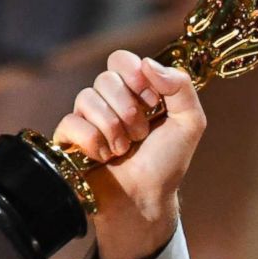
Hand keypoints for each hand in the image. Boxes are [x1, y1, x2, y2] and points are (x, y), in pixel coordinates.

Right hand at [52, 50, 207, 258]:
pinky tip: (104, 157)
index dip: (135, 77)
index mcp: (136, 91)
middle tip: (140, 134)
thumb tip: (148, 63)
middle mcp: (109, 100)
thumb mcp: (189, 123)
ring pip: (86, 98)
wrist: (144, 198)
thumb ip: (181, 87)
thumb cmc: (166, 163)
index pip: (122, 59)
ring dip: (114, 129)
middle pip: (104, 78)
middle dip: (129, 110)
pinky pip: (71, 123)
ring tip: (124, 150)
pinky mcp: (68, 137)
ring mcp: (86, 118)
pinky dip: (94, 143)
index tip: (152, 101)